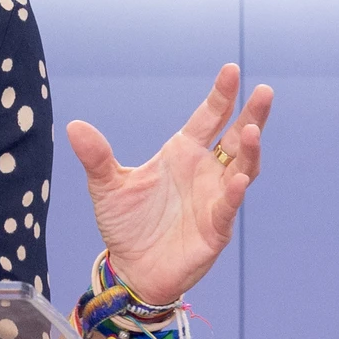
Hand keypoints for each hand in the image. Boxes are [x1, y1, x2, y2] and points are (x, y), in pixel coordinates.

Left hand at [65, 64, 272, 305]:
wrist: (132, 267)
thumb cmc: (126, 223)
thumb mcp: (106, 186)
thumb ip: (96, 157)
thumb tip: (74, 126)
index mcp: (182, 153)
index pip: (208, 118)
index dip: (221, 96)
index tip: (231, 70)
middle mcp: (204, 171)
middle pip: (236, 138)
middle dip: (251, 114)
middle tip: (263, 91)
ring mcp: (215, 198)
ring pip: (241, 168)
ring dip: (249, 150)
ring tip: (252, 130)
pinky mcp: (215, 227)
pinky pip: (228, 206)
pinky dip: (234, 192)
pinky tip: (237, 178)